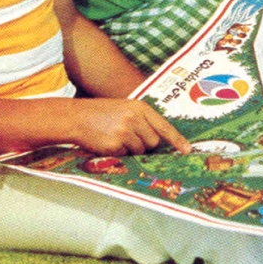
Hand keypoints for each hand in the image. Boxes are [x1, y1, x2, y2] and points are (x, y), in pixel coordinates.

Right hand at [71, 100, 189, 155]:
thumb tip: (158, 141)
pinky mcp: (115, 145)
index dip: (177, 140)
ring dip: (131, 149)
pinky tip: (108, 143)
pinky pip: (126, 155)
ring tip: (115, 137)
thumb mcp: (123, 108)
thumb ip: (141, 120)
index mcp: (139, 107)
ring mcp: (125, 132)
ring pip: (140, 150)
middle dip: (146, 145)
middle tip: (130, 138)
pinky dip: (119, 153)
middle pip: (154, 142)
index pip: (164, 126)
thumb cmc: (100, 113)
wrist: (76, 117)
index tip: (187, 150)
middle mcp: (134, 119)